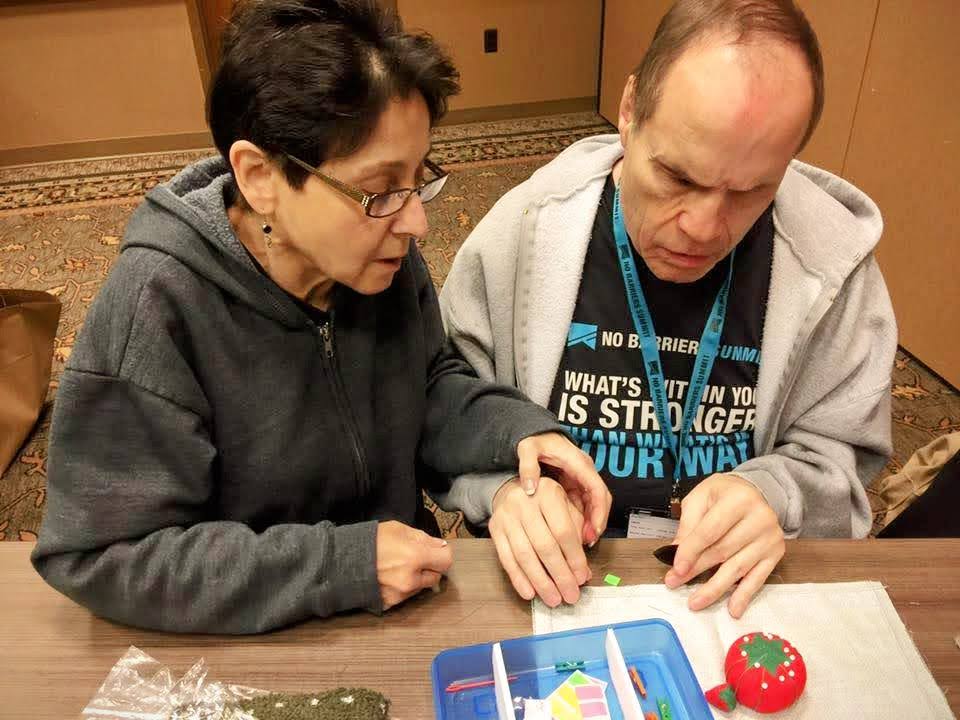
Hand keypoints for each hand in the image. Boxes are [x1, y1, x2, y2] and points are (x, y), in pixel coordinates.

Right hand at [376, 520, 452, 609]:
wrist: (340, 561)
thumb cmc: (368, 541)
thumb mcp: (398, 529)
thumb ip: (423, 538)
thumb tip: (440, 545)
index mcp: (415, 557)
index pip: (446, 560)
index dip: (442, 553)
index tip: (437, 550)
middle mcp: (410, 579)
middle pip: (436, 576)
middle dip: (430, 567)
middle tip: (417, 557)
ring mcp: (401, 594)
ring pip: (421, 587)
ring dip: (417, 578)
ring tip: (399, 566)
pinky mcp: (391, 603)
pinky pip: (406, 596)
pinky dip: (403, 587)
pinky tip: (390, 577)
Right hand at [489, 476, 592, 606]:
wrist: (512, 491)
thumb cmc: (546, 504)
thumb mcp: (567, 507)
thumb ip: (578, 536)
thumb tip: (583, 572)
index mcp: (548, 492)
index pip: (563, 531)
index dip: (574, 558)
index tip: (582, 578)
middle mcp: (525, 501)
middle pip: (544, 545)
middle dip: (560, 575)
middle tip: (570, 595)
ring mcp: (507, 516)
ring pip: (524, 555)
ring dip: (540, 581)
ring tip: (553, 599)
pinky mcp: (494, 529)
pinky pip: (506, 559)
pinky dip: (518, 579)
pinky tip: (530, 593)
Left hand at [517, 432, 611, 542]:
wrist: (537, 432)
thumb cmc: (536, 439)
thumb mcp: (528, 448)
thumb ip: (528, 466)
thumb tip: (530, 488)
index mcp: (579, 463)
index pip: (597, 489)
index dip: (599, 511)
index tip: (594, 529)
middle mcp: (584, 471)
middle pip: (601, 500)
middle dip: (597, 521)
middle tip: (588, 541)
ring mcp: (581, 478)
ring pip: (593, 504)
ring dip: (590, 522)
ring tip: (581, 542)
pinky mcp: (575, 484)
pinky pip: (583, 504)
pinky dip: (581, 518)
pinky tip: (573, 532)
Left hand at [665, 473, 783, 617]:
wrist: (754, 491)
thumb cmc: (723, 495)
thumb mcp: (700, 498)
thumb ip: (689, 524)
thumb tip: (676, 553)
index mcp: (738, 499)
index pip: (710, 531)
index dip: (691, 552)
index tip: (675, 569)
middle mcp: (759, 518)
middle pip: (723, 551)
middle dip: (697, 570)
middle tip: (675, 584)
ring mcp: (770, 538)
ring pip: (738, 568)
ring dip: (715, 589)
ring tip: (696, 602)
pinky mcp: (776, 553)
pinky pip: (758, 578)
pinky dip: (744, 595)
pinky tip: (733, 609)